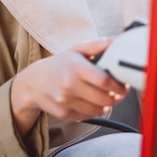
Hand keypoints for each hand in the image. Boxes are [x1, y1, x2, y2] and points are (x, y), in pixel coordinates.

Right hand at [10, 37, 128, 137]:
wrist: (33, 82)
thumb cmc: (59, 64)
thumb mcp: (76, 50)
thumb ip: (98, 45)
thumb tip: (117, 41)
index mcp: (75, 68)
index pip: (104, 81)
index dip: (119, 86)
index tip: (123, 85)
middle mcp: (69, 85)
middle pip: (104, 98)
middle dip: (117, 97)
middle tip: (119, 92)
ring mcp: (65, 101)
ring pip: (98, 110)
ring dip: (107, 105)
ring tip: (106, 97)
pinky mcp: (63, 114)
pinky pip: (88, 116)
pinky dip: (94, 111)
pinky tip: (92, 102)